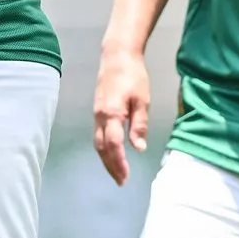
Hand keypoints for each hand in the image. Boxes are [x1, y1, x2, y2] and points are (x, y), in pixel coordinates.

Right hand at [92, 49, 151, 185]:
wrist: (117, 55)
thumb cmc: (133, 76)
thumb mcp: (142, 100)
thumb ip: (139, 125)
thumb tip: (138, 148)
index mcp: (111, 114)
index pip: (113, 145)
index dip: (119, 163)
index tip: (126, 177)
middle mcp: (99, 116)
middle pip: (101, 148)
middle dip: (110, 166)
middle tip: (121, 181)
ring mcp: (96, 114)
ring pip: (97, 142)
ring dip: (106, 159)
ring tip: (117, 172)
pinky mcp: (97, 110)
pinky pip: (98, 134)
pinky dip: (104, 148)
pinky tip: (112, 153)